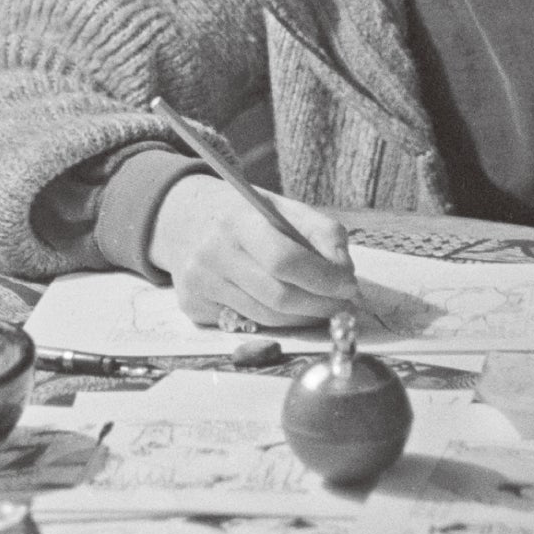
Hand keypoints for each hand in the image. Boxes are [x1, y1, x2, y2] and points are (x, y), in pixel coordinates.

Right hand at [148, 173, 356, 327]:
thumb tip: (344, 273)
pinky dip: (273, 322)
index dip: (323, 279)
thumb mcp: (283, 208)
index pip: (284, 260)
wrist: (184, 219)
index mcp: (237, 220)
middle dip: (319, 306)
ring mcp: (199, 283)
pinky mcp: (192, 306)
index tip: (349, 286)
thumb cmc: (247, 215)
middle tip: (343, 305)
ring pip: (266, 318)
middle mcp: (212, 253)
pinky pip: (246, 325)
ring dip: (302, 318)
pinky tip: (283, 307)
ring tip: (320, 306)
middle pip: (278, 297)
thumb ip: (321, 232)